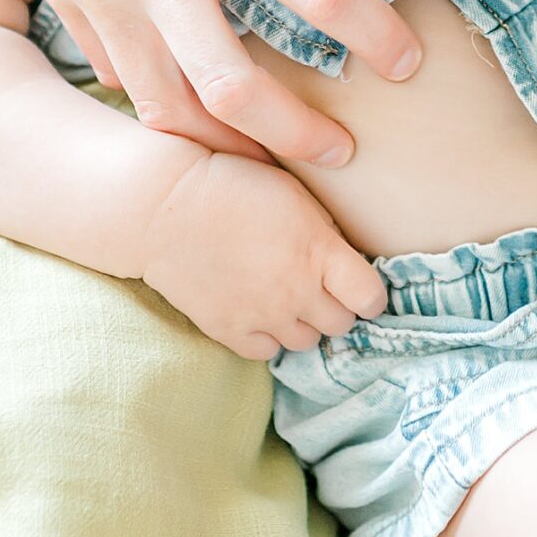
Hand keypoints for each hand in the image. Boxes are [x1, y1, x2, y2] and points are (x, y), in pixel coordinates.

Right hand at [0, 0, 435, 161]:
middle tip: (346, 152)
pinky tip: (201, 114)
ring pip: (170, 109)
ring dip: (229, 147)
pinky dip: (166, 110)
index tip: (407, 62)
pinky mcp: (68, 5)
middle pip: (233, 91)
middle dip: (296, 135)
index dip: (372, 34)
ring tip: (277, 158)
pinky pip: (123, 82)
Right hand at [140, 146, 387, 361]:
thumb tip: (346, 257)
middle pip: (341, 324)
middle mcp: (297, 292)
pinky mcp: (229, 330)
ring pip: (307, 342)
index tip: (361, 285)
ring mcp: (262, 316)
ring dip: (304, 322)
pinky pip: (267, 352)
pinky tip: (261, 310)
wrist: (164, 205)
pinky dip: (270, 336)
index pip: (371, 298)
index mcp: (319, 252)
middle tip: (320, 285)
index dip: (372, 295)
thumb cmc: (233, 185)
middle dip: (338, 306)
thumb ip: (327, 231)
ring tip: (288, 295)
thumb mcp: (295, 194)